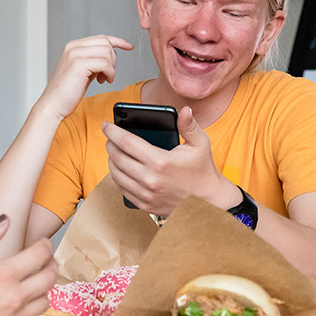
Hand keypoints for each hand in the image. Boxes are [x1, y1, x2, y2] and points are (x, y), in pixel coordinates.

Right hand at [0, 215, 55, 315]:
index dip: (45, 245)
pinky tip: (21, 299)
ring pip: (45, 300)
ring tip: (38, 280)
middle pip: (49, 278)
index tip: (43, 242)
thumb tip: (3, 221)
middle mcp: (13, 297)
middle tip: (47, 259)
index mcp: (3, 275)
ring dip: (45, 287)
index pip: (39, 256)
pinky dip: (31, 305)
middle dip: (52, 264)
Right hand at [34, 35, 132, 122]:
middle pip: (106, 43)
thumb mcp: (82, 71)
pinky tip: (102, 81)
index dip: (118, 41)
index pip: (101, 38)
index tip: (128, 46)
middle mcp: (73, 47)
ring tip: (103, 78)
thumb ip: (93, 60)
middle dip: (113, 59)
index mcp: (73, 47)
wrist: (54, 105)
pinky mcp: (79, 64)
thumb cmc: (67, 92)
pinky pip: (105, 64)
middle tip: (107, 73)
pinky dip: (109, 73)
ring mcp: (75, 54)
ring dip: (111, 67)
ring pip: (107, 52)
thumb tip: (110, 55)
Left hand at [103, 107, 236, 215]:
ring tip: (114, 152)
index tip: (106, 125)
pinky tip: (121, 169)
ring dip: (111, 161)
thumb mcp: (200, 144)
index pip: (127, 142)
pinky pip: (121, 189)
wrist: (209, 202)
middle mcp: (150, 179)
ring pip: (116, 174)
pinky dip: (117, 177)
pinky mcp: (145, 205)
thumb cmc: (203, 171)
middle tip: (110, 138)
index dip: (113, 131)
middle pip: (117, 157)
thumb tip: (184, 110)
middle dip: (110, 144)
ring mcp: (146, 194)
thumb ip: (189, 126)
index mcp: (160, 161)